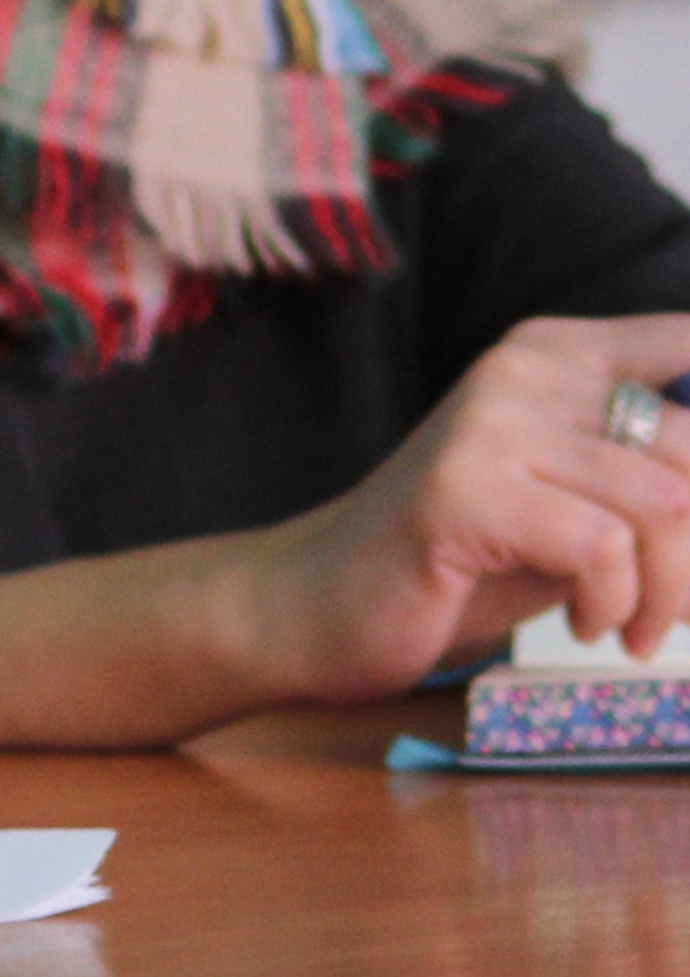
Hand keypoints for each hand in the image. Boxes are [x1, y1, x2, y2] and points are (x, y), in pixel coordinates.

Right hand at [229, 312, 689, 698]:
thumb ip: (662, 477)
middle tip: (679, 610)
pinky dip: (614, 605)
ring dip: (667, 593)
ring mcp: (488, 423)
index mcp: (555, 351)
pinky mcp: (463, 488)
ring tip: (631, 625)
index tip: (689, 508)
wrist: (323, 603)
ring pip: (664, 505)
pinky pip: (604, 549)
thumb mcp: (583, 502)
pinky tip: (587, 623)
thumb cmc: (469, 561)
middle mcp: (522, 367)